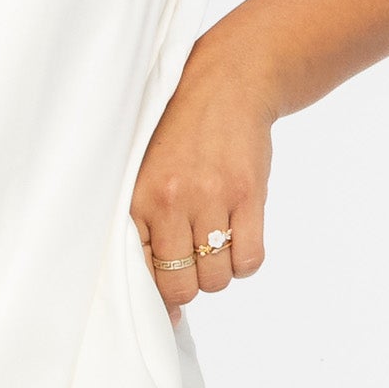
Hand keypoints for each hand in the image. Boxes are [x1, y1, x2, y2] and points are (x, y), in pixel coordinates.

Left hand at [132, 49, 274, 315]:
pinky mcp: (249, 196)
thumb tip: (166, 302)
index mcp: (138, 198)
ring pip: (216, 278)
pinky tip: (238, 241)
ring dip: (218, 273)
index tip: (165, 293)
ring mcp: (212, 198)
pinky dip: (245, 263)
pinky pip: (250, 260)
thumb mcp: (146, 175)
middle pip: (181, 285)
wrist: (229, 85)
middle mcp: (172, 202)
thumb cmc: (181, 137)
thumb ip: (144, 227)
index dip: (155, 291)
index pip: (141, 272)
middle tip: (193, 264)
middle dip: (189, 286)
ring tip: (215, 245)